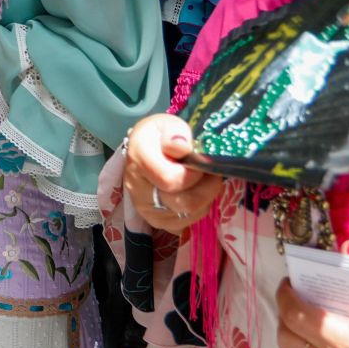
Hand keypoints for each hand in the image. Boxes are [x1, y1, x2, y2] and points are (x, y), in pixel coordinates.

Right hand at [123, 113, 220, 232]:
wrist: (145, 151)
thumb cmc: (160, 136)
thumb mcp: (168, 124)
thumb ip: (176, 133)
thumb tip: (183, 148)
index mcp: (139, 159)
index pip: (171, 180)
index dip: (194, 173)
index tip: (200, 161)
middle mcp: (138, 189)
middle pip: (184, 202)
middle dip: (206, 187)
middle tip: (210, 172)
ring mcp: (147, 210)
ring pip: (189, 214)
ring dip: (205, 198)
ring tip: (203, 180)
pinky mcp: (158, 223)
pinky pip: (188, 223)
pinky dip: (198, 209)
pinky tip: (195, 193)